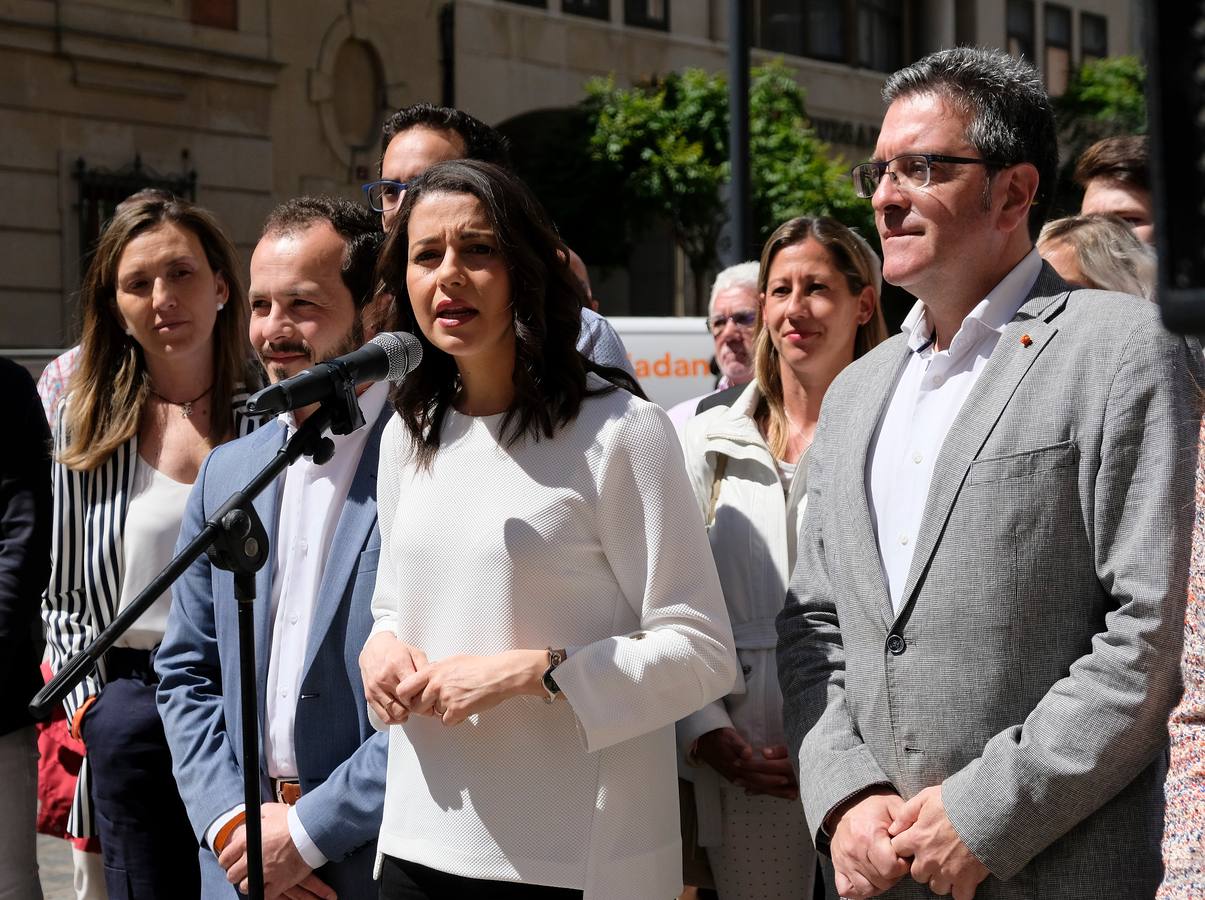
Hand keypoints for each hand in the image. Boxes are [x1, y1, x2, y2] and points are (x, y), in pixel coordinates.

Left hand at [219, 803, 335, 898]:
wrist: (312, 832)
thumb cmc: (292, 820)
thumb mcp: (271, 810)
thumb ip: (258, 816)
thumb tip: (254, 817)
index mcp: (246, 842)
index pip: (225, 858)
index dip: (228, 860)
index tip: (233, 860)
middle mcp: (251, 859)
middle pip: (232, 875)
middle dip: (237, 873)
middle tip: (245, 870)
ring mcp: (265, 873)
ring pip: (245, 887)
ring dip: (249, 883)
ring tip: (256, 878)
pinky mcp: (278, 883)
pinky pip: (263, 895)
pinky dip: (264, 892)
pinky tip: (267, 886)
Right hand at [360, 632, 427, 724]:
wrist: (373, 649)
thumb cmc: (396, 651)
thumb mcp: (415, 653)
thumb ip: (425, 668)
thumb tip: (435, 683)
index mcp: (398, 665)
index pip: (413, 691)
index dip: (424, 697)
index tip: (430, 697)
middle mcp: (385, 678)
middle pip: (406, 704)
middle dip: (417, 707)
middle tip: (423, 704)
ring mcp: (376, 689)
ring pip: (395, 713)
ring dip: (407, 714)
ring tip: (412, 707)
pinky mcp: (369, 697)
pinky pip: (384, 717)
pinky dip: (395, 718)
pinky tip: (401, 712)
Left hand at [396, 650, 546, 725]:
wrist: (499, 675)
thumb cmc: (479, 666)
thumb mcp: (452, 661)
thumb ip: (435, 671)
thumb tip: (425, 678)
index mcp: (432, 671)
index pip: (404, 688)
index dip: (406, 697)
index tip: (412, 699)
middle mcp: (436, 684)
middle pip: (415, 706)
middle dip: (424, 709)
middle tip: (435, 706)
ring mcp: (446, 697)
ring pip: (433, 714)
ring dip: (443, 712)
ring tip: (457, 701)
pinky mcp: (457, 710)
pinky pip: (447, 721)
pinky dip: (455, 719)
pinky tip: (465, 708)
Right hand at [694, 729, 798, 799]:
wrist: (701, 743)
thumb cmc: (717, 736)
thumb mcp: (727, 735)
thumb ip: (738, 745)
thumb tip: (749, 754)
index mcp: (736, 766)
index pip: (757, 776)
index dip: (771, 779)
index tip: (786, 779)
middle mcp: (736, 775)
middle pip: (759, 785)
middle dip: (776, 790)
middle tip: (793, 792)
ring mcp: (735, 778)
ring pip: (756, 788)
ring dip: (772, 792)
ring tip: (788, 795)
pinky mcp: (735, 778)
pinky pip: (751, 786)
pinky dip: (762, 790)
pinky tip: (770, 791)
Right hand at [826, 788, 909, 898]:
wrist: (846, 805)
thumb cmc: (873, 808)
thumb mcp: (893, 805)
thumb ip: (907, 819)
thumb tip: (919, 833)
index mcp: (869, 836)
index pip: (891, 868)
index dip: (902, 866)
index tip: (903, 857)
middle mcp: (855, 851)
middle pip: (881, 881)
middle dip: (893, 875)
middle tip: (895, 862)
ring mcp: (845, 861)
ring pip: (866, 889)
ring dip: (879, 884)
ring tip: (883, 870)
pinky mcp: (838, 866)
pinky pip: (847, 890)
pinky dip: (858, 890)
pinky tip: (868, 879)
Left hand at [889, 785, 988, 898]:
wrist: (988, 812)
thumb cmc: (957, 801)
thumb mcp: (926, 797)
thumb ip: (906, 813)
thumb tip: (892, 829)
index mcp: (917, 838)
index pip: (898, 850)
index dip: (906, 846)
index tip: (915, 843)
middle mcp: (928, 859)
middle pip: (917, 874)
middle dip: (924, 866)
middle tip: (935, 855)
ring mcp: (947, 872)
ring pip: (936, 887)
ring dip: (941, 879)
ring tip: (950, 866)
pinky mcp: (967, 880)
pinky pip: (959, 896)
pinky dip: (961, 890)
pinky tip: (964, 878)